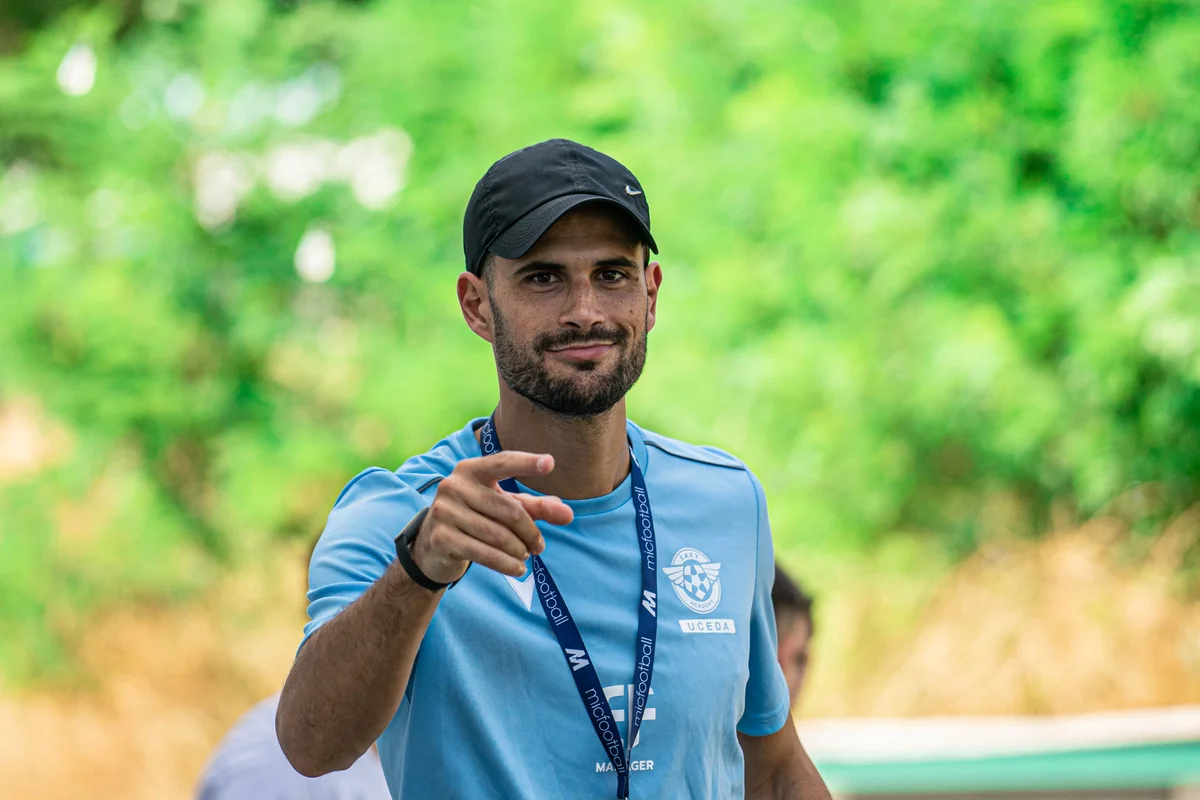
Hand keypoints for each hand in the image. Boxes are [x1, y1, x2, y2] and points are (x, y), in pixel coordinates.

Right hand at [409, 451, 574, 583]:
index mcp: (471, 470)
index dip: (526, 463)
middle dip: (530, 532)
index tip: (550, 463)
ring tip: (526, 556)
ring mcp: (444, 511)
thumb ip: (536, 507)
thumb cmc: (476, 518)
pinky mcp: (441, 537)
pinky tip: (518, 570)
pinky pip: (483, 553)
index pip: (503, 463)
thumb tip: (568, 514)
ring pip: (498, 534)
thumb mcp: (504, 508)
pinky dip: (506, 564)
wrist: (432, 546)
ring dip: (519, 550)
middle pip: (509, 510)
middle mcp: (454, 485)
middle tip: (539, 547)